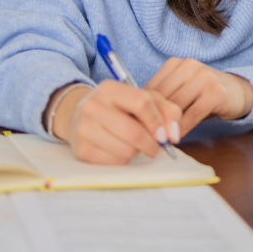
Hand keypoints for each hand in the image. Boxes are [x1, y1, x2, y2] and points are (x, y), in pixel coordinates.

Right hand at [47, 81, 182, 164]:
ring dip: (137, 152)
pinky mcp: (81, 150)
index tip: (165, 135)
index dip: (157, 121)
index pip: (141, 102)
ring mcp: (84, 128)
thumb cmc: (119, 109)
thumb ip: (166, 111)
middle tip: (156, 147)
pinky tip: (119, 150)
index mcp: (109, 89)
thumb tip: (173, 135)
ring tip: (133, 144)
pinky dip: (123, 160)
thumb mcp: (143, 99)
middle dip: (151, 144)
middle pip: (134, 133)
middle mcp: (92, 106)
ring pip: (125, 151)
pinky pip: (114, 162)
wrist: (80, 117)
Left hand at [145, 57, 252, 134]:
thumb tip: (137, 115)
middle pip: (164, 96)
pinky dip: (183, 128)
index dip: (144, 109)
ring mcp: (205, 77)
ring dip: (167, 125)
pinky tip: (176, 137)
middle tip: (145, 137)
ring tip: (160, 140)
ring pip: (177, 106)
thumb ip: (164, 97)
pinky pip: (193, 114)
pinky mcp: (216, 92)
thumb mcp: (182, 90)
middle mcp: (189, 66)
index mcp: (176, 63)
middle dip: (154, 119)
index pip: (153, 87)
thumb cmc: (204, 94)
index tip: (136, 125)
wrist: (238, 91)